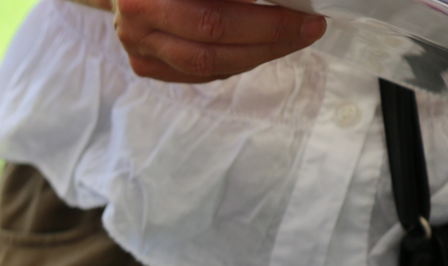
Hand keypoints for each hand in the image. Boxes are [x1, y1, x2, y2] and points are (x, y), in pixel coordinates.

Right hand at [104, 0, 325, 82]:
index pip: (213, 12)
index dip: (262, 16)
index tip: (304, 10)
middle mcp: (136, 24)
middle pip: (211, 40)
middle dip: (269, 36)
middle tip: (310, 29)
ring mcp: (138, 51)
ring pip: (207, 66)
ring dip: (258, 55)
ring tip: (294, 40)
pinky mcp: (145, 67)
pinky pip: (199, 74)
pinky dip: (235, 61)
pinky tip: (261, 48)